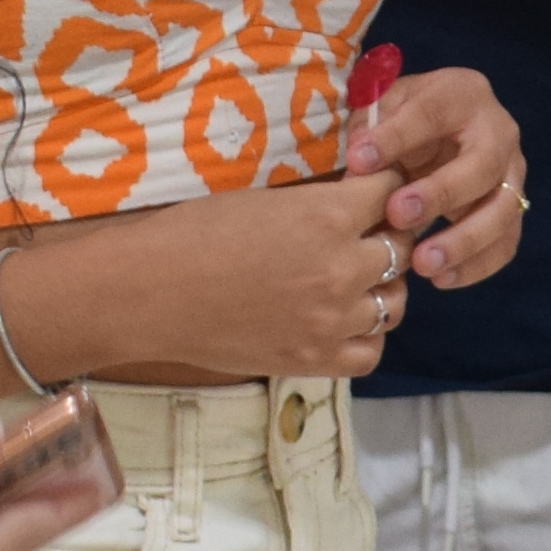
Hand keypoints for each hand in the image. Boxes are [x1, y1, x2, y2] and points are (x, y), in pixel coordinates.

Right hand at [88, 168, 415, 379]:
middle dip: (390, 237)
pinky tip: (343, 322)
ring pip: (394, 303)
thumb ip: (319, 204)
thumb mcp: (265, 200)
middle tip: (370, 236)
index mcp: (329, 217)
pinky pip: (371, 352)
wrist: (148, 293)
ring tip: (356, 281)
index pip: (392, 194)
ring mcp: (333, 321)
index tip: (379, 191)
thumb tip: (355, 200)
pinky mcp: (316, 360)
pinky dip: (364, 336)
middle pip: (402, 250)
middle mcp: (342, 269)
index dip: (388, 189)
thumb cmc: (194, 234)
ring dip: (382, 289)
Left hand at [357, 67, 527, 290]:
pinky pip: (505, 243)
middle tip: (398, 215)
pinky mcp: (512, 210)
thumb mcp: (382, 110)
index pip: (432, 112)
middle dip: (441, 194)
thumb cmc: (402, 120)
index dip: (396, 136)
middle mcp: (499, 131)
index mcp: (462, 94)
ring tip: (423, 265)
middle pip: (482, 166)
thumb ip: (370, 130)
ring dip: (464, 241)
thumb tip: (360, 161)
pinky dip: (477, 266)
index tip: (358, 161)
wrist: (436, 133)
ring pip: (502, 211)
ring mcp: (512, 173)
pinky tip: (442, 280)